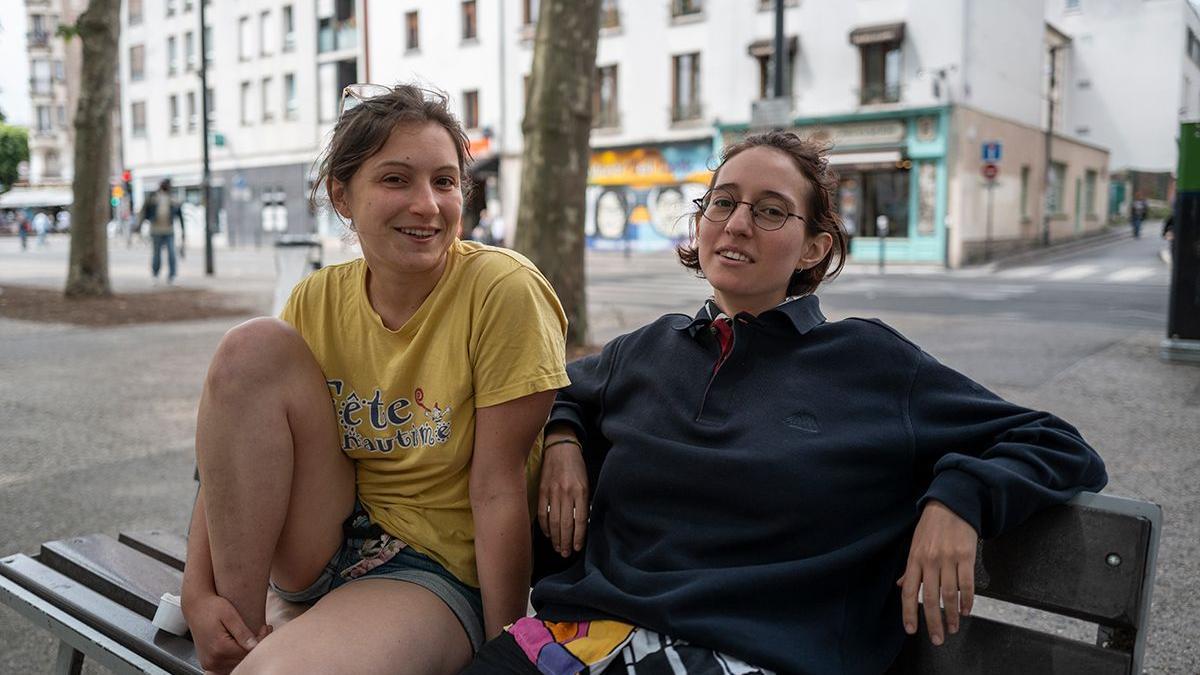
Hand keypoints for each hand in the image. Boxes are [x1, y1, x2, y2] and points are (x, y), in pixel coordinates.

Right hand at [182, 591, 270, 673]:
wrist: (195, 607)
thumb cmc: (212, 607)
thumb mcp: (229, 615)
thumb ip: (242, 632)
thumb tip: (254, 646)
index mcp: (219, 648)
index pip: (248, 652)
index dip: (261, 640)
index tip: (266, 627)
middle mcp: (213, 659)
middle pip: (243, 659)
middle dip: (256, 645)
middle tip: (264, 629)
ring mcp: (209, 663)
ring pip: (237, 663)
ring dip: (246, 651)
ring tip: (254, 635)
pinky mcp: (208, 663)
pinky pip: (228, 664)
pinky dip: (237, 656)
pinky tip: (242, 643)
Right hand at [537, 435, 588, 556]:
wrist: (561, 447)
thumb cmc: (576, 466)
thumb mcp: (586, 482)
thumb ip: (583, 502)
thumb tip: (580, 524)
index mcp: (580, 491)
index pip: (580, 520)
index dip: (578, 537)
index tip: (577, 548)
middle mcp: (566, 493)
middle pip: (565, 524)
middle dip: (565, 542)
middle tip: (566, 554)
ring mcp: (552, 492)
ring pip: (553, 521)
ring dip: (555, 538)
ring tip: (557, 548)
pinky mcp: (542, 490)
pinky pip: (542, 513)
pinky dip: (544, 526)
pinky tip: (547, 534)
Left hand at [897, 500, 977, 645]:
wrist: (952, 504)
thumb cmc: (931, 526)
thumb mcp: (915, 544)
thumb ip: (910, 568)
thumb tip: (901, 586)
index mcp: (914, 559)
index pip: (908, 592)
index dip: (909, 613)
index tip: (911, 630)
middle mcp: (929, 561)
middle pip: (929, 598)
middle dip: (933, 622)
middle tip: (938, 638)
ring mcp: (947, 559)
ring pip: (949, 595)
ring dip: (952, 615)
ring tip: (953, 628)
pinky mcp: (965, 556)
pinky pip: (967, 584)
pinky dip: (967, 601)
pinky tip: (967, 611)